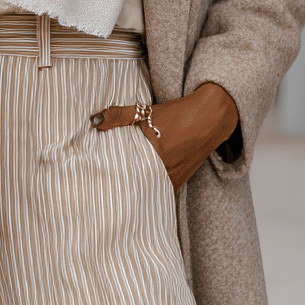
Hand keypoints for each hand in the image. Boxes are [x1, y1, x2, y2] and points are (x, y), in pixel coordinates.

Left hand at [92, 83, 239, 186]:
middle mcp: (165, 173)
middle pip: (136, 186)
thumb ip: (118, 116)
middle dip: (121, 187)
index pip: (126, 177)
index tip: (98, 186)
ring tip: (116, 192)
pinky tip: (137, 185)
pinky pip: (160, 189)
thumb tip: (94, 120)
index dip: (111, 182)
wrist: (210, 117)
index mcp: (154, 157)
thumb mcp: (145, 112)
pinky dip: (149, 187)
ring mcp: (174, 179)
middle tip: (102, 191)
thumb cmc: (177, 114)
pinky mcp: (180, 180)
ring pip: (148, 189)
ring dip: (135, 189)